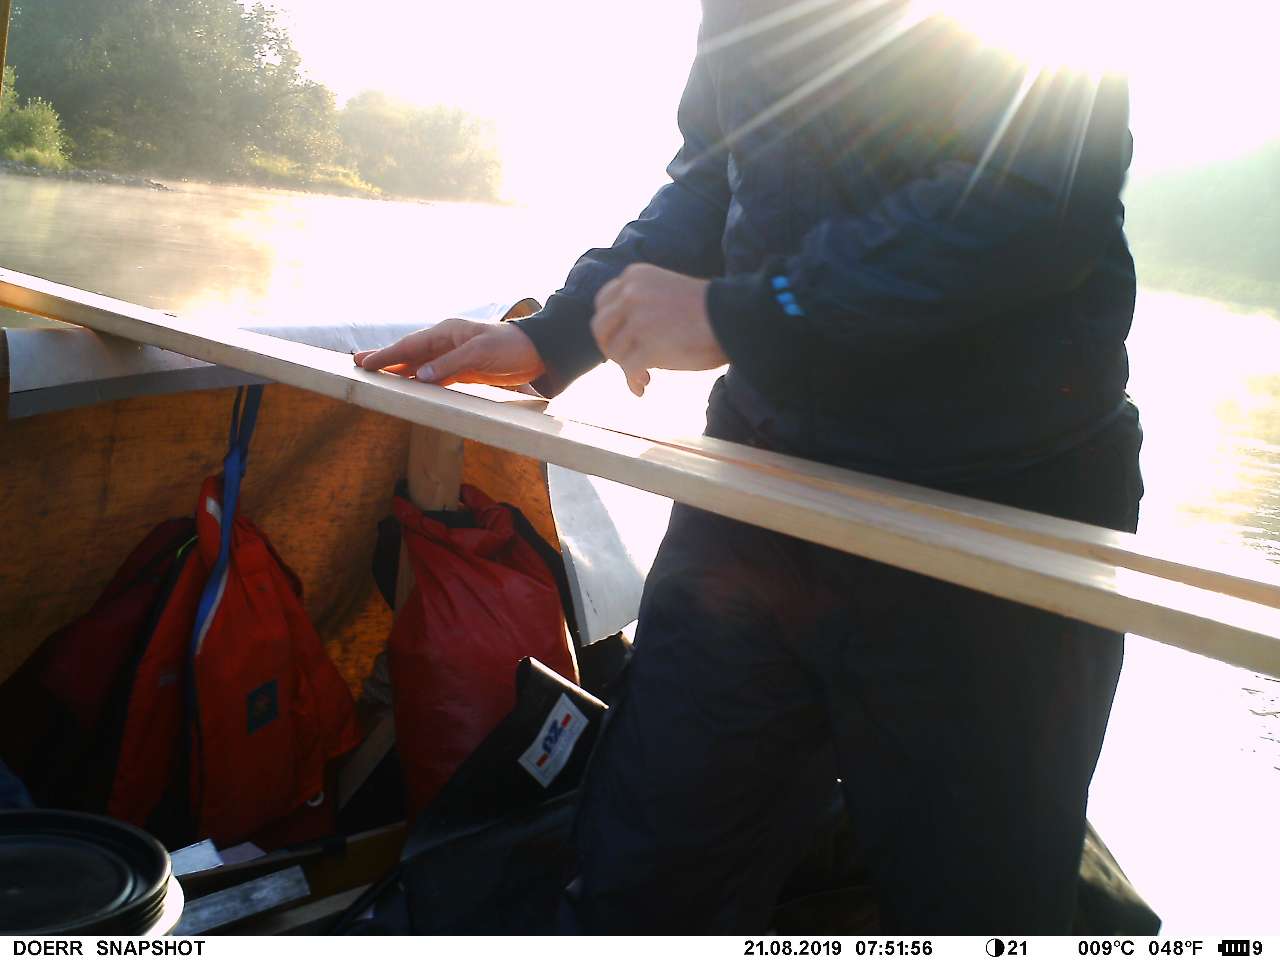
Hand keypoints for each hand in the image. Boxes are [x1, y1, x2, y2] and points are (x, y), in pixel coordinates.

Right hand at [353, 318, 544, 387]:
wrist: (537, 353)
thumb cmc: (509, 347)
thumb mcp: (479, 353)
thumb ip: (449, 364)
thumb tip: (419, 375)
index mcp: (447, 332)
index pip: (410, 346)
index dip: (387, 355)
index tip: (365, 363)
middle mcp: (447, 342)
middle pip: (410, 353)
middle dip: (385, 360)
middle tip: (359, 365)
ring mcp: (454, 357)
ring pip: (420, 366)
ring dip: (400, 372)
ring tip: (378, 378)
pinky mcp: (464, 371)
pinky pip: (436, 377)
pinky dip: (421, 382)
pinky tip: (410, 388)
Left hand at [591, 264, 727, 396]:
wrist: (734, 318)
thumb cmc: (709, 310)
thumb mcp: (665, 292)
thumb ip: (641, 305)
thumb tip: (619, 339)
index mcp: (635, 277)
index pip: (603, 303)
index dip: (610, 326)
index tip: (622, 340)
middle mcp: (631, 294)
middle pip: (600, 328)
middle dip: (611, 347)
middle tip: (626, 360)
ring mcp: (638, 320)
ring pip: (614, 351)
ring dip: (626, 367)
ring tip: (643, 376)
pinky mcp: (647, 346)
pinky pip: (628, 369)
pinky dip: (632, 381)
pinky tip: (642, 387)